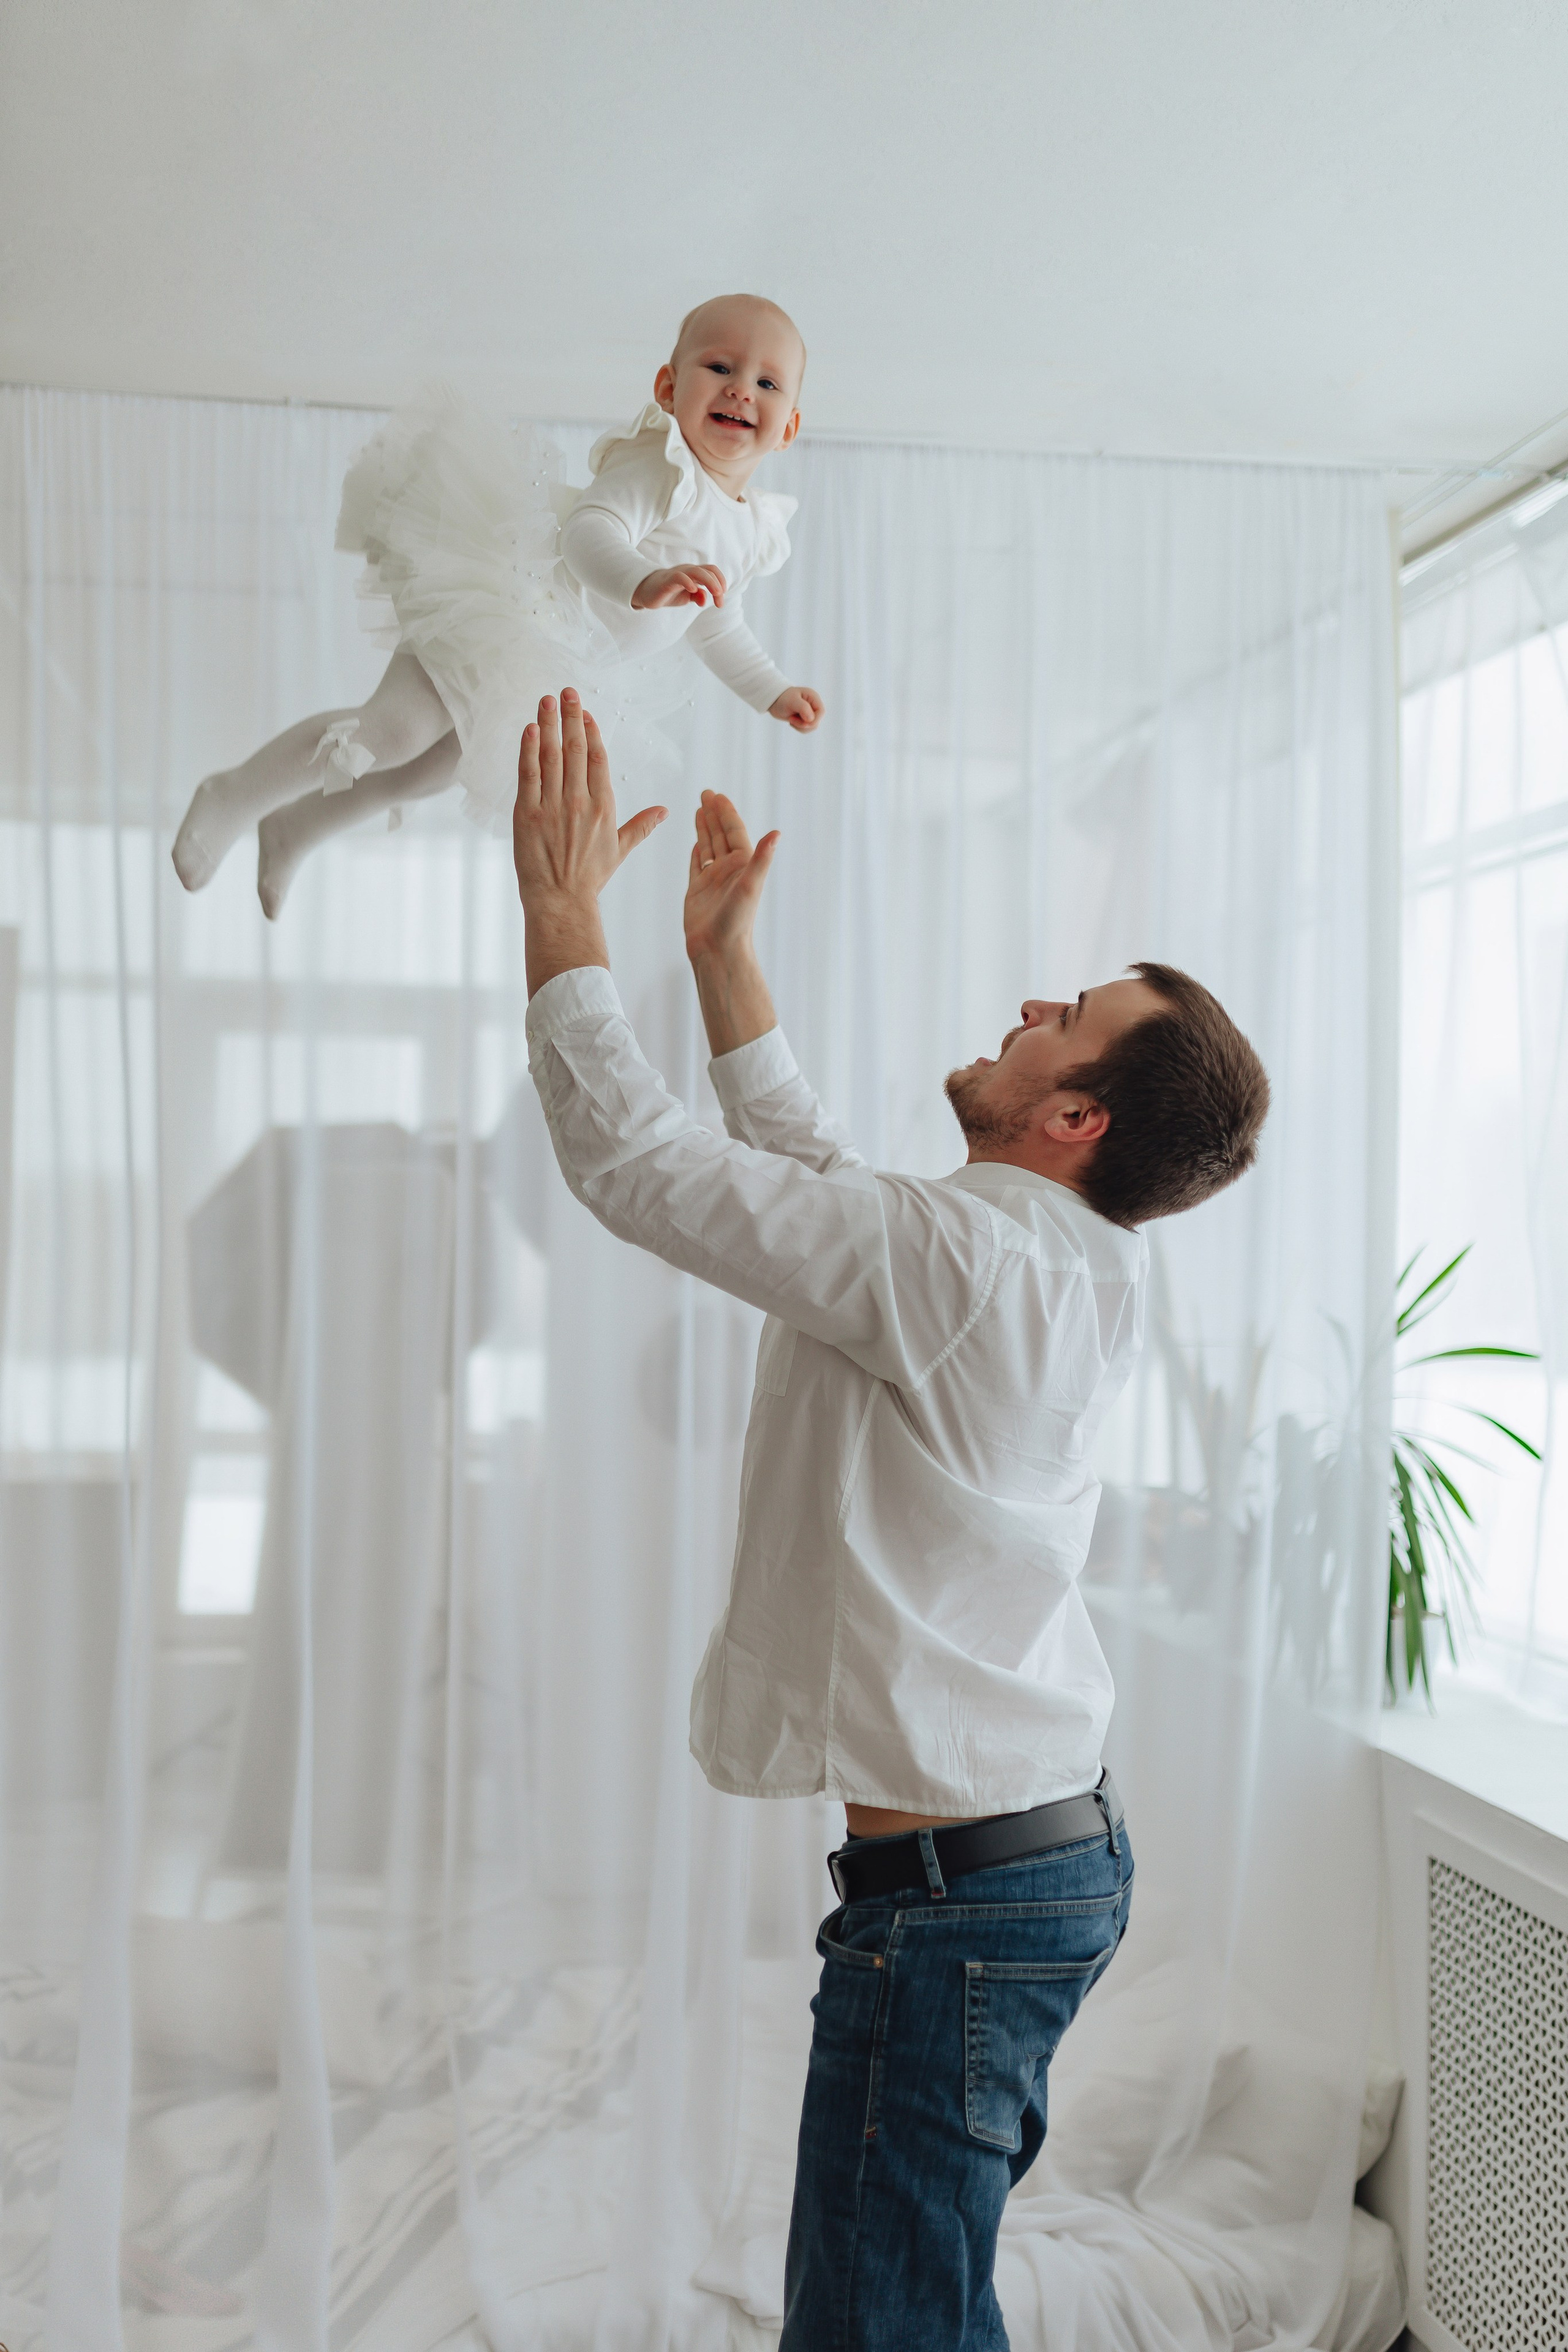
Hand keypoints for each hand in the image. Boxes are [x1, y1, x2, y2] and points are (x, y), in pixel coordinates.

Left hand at [513, 690, 665, 994]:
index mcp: (604, 807)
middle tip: (567, 691)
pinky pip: (528, 774)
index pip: (598, 759)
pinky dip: (528, 750)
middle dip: (570, 717)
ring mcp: (553, 805)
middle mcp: (580, 801)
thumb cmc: (590, 878)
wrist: (561, 901)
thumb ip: (641, 826)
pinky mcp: (527, 813)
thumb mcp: (619, 850)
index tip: (585, 712)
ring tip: (546, 700)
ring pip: (551, 755)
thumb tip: (665, 811)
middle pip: (576, 749)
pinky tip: (528, 729)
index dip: (591, 732)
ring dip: (548, 724)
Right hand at [632, 564, 727, 610]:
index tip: (721, 597)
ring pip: (697, 571)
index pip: (712, 571)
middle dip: (718, 585)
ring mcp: (678, 574)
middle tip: (720, 603)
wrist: (647, 592)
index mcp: (694, 574)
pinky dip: (688, 582)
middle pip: (708, 571)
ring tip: (716, 594)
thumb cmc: (669, 593)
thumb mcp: (687, 597)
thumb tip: (704, 600)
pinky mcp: (667, 581)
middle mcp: (688, 571)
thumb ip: (698, 597)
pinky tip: (694, 590)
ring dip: (710, 582)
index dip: (721, 581)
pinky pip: (679, 577)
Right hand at [684, 791, 779, 966]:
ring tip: (699, 810)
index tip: (716, 795)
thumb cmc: (737, 922)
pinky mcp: (698, 891)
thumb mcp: (751, 886)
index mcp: (742, 865)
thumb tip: (776, 834)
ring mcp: (713, 880)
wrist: (718, 950)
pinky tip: (696, 843)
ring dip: (704, 828)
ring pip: (708, 847)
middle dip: (713, 814)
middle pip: (720, 834)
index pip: (733, 831)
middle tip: (706, 793)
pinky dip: (697, 852)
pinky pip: (697, 866)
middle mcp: (729, 870)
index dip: (725, 812)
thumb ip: (762, 859)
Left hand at [768, 686, 822, 732]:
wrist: (773, 701)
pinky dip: (799, 728)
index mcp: (813, 697)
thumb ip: (803, 708)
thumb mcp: (792, 701)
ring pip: (812, 727)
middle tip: (791, 720)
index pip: (821, 712)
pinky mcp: (805, 719)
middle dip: (804, 724)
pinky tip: (792, 721)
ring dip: (800, 727)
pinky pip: (807, 729)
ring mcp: (810, 712)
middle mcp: (813, 705)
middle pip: (817, 721)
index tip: (803, 723)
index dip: (814, 720)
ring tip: (791, 719)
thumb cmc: (782, 698)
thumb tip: (811, 719)